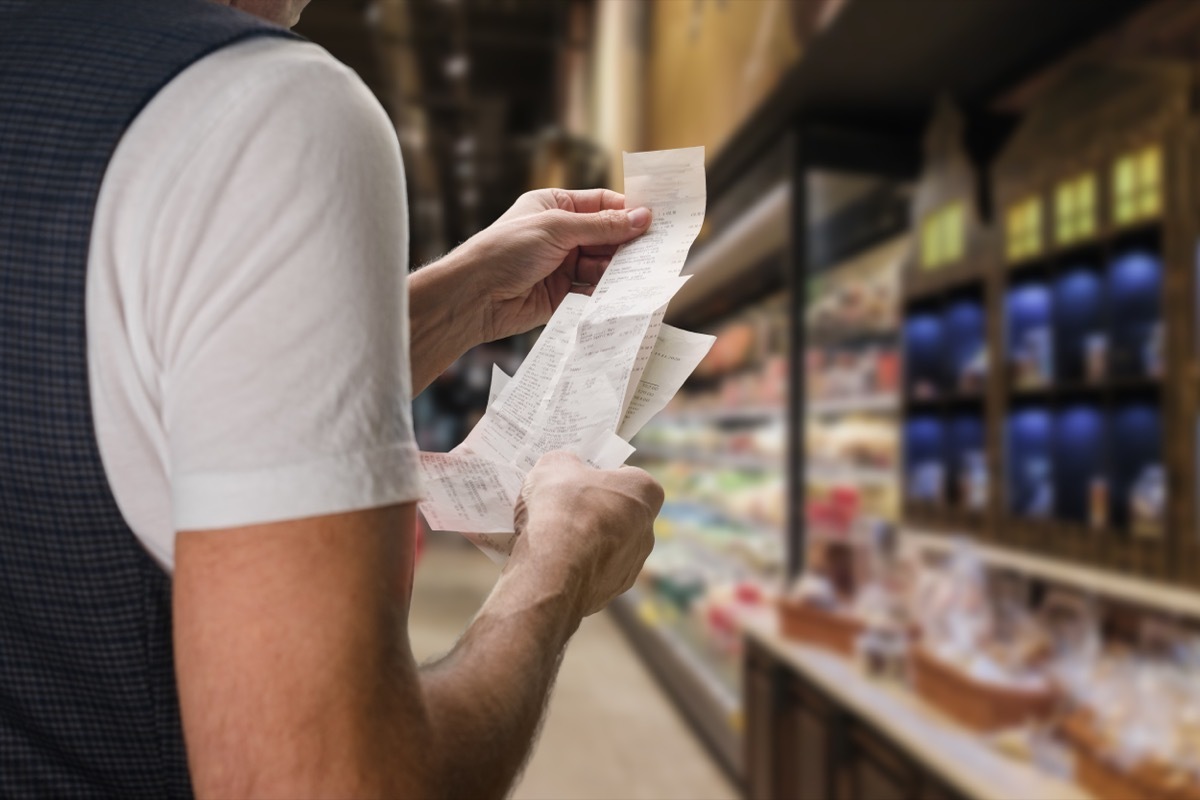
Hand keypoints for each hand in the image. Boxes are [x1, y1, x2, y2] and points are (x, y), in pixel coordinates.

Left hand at [454, 188, 651, 342]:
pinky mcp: (562, 295)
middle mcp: (560, 235)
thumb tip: (641, 218)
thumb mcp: (556, 229)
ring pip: (602, 265)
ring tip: (642, 272)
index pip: (600, 204)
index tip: (656, 219)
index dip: (627, 211)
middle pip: (606, 236)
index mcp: (555, 207)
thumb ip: (601, 226)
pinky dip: (607, 292)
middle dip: (627, 243)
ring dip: (619, 269)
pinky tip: (623, 292)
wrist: (474, 296)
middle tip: (657, 249)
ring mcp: (562, 265)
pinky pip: (592, 291)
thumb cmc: (505, 250)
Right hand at [510, 451, 663, 617]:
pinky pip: (591, 572)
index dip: (601, 474)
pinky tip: (548, 562)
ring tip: (547, 537)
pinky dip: (574, 567)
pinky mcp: (611, 591)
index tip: (578, 477)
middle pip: (617, 513)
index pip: (628, 475)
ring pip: (605, 546)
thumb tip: (564, 468)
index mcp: (644, 492)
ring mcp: (631, 565)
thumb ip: (565, 462)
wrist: (552, 570)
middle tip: (560, 507)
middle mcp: (647, 530)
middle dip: (591, 509)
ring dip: (582, 541)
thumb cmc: (561, 508)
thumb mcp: (554, 465)